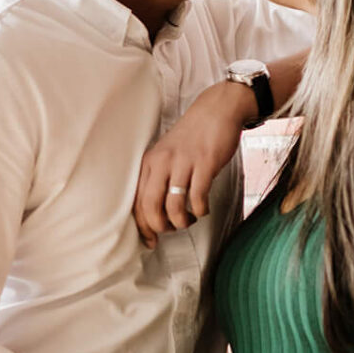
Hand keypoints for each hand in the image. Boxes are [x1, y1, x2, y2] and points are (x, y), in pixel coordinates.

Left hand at [134, 82, 254, 244]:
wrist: (216, 111)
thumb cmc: (192, 138)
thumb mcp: (166, 155)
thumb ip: (158, 178)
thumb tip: (154, 213)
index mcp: (150, 162)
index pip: (137, 201)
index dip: (143, 226)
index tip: (150, 241)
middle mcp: (162, 162)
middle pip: (151, 206)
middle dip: (160, 227)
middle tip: (172, 229)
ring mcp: (183, 163)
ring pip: (173, 206)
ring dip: (182, 221)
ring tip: (190, 219)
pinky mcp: (205, 164)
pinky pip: (197, 198)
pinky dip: (200, 210)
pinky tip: (203, 208)